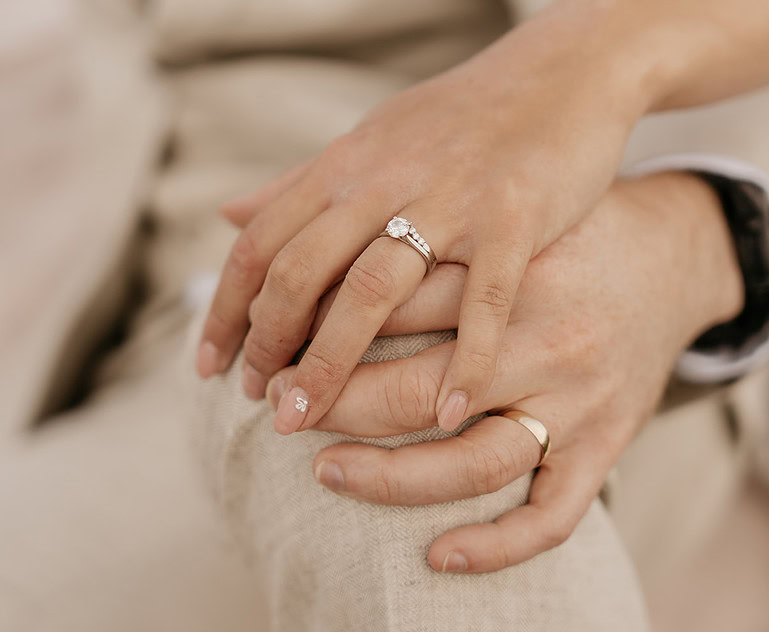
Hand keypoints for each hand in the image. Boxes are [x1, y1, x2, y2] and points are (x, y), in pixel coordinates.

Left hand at [195, 1, 658, 435]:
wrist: (560, 74)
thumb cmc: (460, 118)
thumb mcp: (368, 139)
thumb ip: (299, 183)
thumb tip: (227, 213)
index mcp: (346, 165)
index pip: (261, 244)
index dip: (226, 310)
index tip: (209, 368)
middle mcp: (384, 181)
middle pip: (301, 272)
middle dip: (268, 345)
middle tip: (258, 402)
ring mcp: (449, 199)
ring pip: (371, 289)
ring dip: (332, 362)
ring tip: (309, 419)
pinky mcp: (514, 216)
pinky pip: (483, 299)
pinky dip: (465, 359)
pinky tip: (447, 415)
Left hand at [264, 172, 743, 572]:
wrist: (673, 248)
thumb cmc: (560, 223)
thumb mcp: (481, 198)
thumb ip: (380, 203)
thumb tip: (233, 205)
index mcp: (507, 262)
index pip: (388, 304)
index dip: (312, 329)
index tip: (264, 346)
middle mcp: (545, 331)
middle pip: (416, 386)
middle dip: (333, 405)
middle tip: (279, 410)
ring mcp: (578, 393)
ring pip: (473, 458)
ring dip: (391, 478)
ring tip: (326, 473)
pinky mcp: (608, 438)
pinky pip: (553, 511)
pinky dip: (496, 544)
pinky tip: (437, 554)